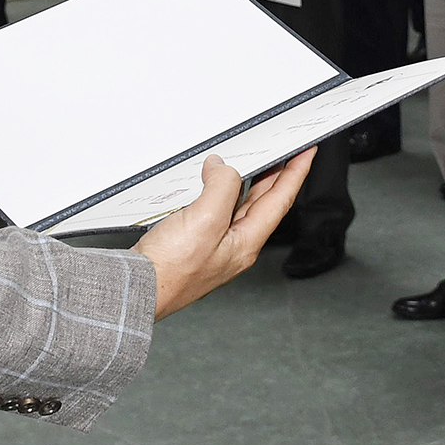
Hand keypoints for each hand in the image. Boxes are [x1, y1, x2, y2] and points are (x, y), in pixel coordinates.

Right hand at [133, 150, 314, 318]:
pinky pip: (216, 211)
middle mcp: (234, 246)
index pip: (280, 200)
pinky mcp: (194, 245)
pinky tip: (209, 184)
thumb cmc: (170, 271)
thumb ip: (222, 188)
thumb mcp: (205, 220)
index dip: (296, 173)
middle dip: (277, 175)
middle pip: (264, 204)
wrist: (136, 291)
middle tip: (286, 153)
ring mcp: (214, 247)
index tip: (308, 153)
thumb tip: (222, 168)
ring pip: (240, 207)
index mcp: (245, 243)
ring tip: (255, 162)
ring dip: (249, 181)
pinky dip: (220, 192)